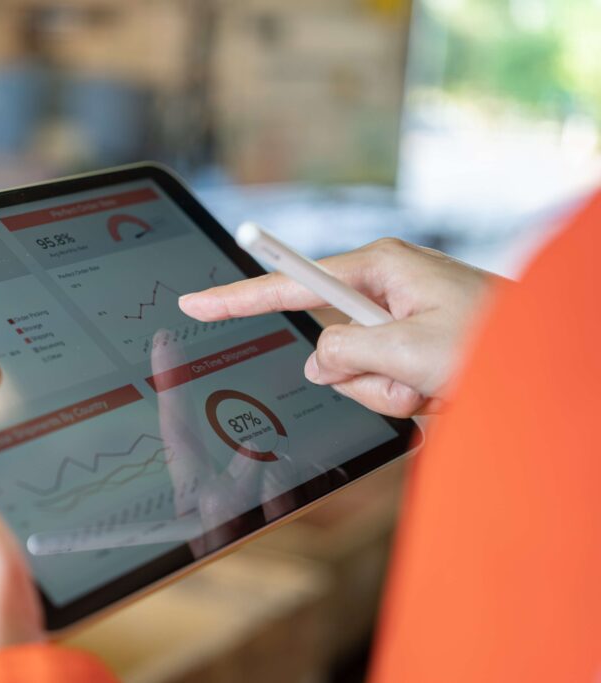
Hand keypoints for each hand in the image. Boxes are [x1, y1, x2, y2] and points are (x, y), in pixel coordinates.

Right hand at [179, 238, 498, 416]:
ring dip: (391, 392)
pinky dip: (408, 398)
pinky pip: (380, 387)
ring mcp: (397, 322)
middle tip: (413, 377)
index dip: (236, 296)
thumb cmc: (499, 340)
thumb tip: (318, 362)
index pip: (289, 282)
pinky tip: (442, 388)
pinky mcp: (409, 349)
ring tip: (437, 382)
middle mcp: (383, 290)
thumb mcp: (411, 347)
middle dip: (365, 375)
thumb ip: (346, 352)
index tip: (194, 301)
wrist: (554, 365)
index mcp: (379, 268)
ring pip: (353, 375)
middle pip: (328, 345)